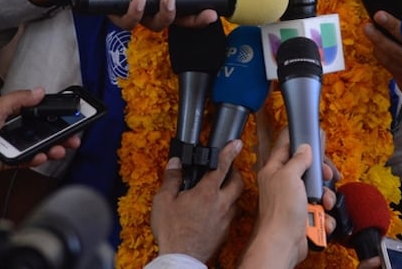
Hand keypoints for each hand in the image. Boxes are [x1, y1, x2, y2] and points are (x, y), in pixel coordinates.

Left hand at [0, 88, 78, 173]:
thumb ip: (21, 100)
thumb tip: (40, 91)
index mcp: (7, 114)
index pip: (36, 116)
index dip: (52, 119)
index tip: (68, 120)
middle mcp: (8, 130)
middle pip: (38, 135)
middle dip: (56, 137)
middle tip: (72, 138)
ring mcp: (5, 147)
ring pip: (33, 149)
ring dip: (48, 149)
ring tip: (60, 148)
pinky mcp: (1, 162)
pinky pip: (21, 162)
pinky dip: (32, 160)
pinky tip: (41, 156)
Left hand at [38, 0, 217, 30]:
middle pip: (177, 9)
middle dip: (194, 14)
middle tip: (206, 8)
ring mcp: (131, 3)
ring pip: (157, 22)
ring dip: (168, 14)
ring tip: (169, 0)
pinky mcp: (114, 11)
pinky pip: (129, 21)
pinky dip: (136, 13)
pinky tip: (138, 1)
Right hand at [151, 139, 243, 261]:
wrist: (182, 259)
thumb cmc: (172, 231)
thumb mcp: (164, 201)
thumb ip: (172, 179)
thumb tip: (175, 163)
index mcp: (207, 192)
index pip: (222, 166)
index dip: (230, 152)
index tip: (237, 143)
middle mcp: (221, 204)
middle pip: (238, 182)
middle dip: (235, 172)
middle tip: (227, 169)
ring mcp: (226, 219)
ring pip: (236, 200)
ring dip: (230, 192)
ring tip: (217, 191)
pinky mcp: (225, 232)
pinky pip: (230, 215)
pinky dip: (225, 208)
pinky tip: (214, 211)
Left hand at [240, 133, 337, 268]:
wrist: (283, 244)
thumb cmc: (280, 211)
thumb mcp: (289, 176)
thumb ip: (298, 159)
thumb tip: (305, 147)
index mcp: (275, 170)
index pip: (287, 146)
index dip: (301, 141)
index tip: (315, 138)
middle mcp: (284, 183)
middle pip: (308, 168)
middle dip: (321, 173)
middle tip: (327, 175)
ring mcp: (295, 201)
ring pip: (318, 190)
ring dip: (326, 197)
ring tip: (324, 203)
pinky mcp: (304, 216)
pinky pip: (321, 211)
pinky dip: (324, 216)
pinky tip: (322, 220)